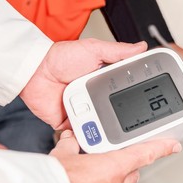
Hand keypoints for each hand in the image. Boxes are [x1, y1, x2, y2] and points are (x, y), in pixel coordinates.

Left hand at [20, 39, 146, 129]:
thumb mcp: (93, 50)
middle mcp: (96, 97)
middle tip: (135, 123)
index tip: (147, 102)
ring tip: (114, 129)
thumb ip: (117, 51)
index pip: (124, 90)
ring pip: (102, 125)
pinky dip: (89, 136)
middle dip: (124, 118)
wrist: (35, 72)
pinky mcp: (72, 122)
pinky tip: (96, 135)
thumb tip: (141, 47)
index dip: (136, 96)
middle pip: (116, 111)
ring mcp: (85, 110)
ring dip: (106, 127)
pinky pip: (84, 133)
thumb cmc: (60, 58)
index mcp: (104, 81)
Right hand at [50, 130, 181, 182]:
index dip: (162, 147)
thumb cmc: (59, 180)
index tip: (173, 145)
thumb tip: (71, 137)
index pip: (146, 153)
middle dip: (131, 162)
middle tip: (122, 154)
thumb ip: (71, 144)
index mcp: (114, 166)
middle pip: (134, 170)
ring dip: (117, 175)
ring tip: (101, 168)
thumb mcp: (65, 154)